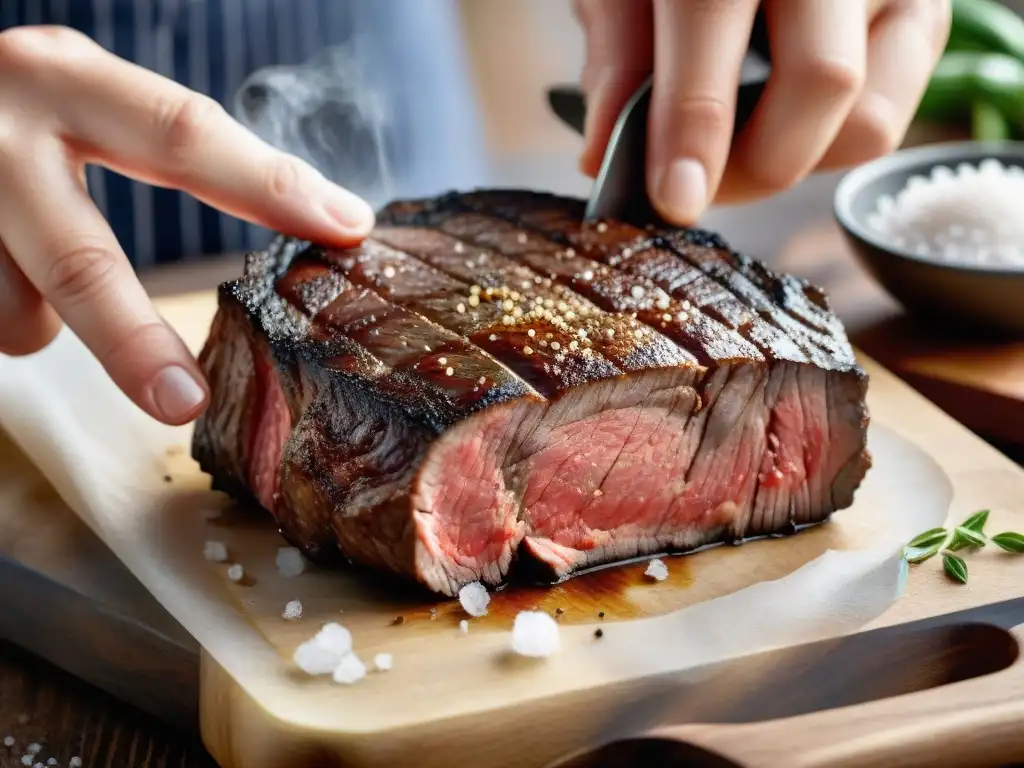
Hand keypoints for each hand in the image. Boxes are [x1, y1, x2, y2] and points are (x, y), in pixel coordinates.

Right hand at [0, 27, 374, 424]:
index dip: (269, 184)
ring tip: (27, 274)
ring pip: (17, 315)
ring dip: (41, 314)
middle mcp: (0, 128)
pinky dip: (3, 309)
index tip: (345, 226)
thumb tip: (304, 217)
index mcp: (62, 81)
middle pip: (83, 263)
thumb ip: (153, 148)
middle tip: (185, 401)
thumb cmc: (5, 114)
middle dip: (135, 344)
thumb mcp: (71, 101)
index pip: (184, 135)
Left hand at [574, 0, 951, 223]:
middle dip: (748, 164)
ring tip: (731, 145)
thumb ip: (616, 51)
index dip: (693, 118)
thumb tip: (602, 156)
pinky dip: (823, 147)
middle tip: (689, 186)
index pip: (713, 9)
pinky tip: (775, 121)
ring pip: (866, 121)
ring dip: (788, 162)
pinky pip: (883, 123)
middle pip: (822, 78)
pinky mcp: (923, 18)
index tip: (673, 197)